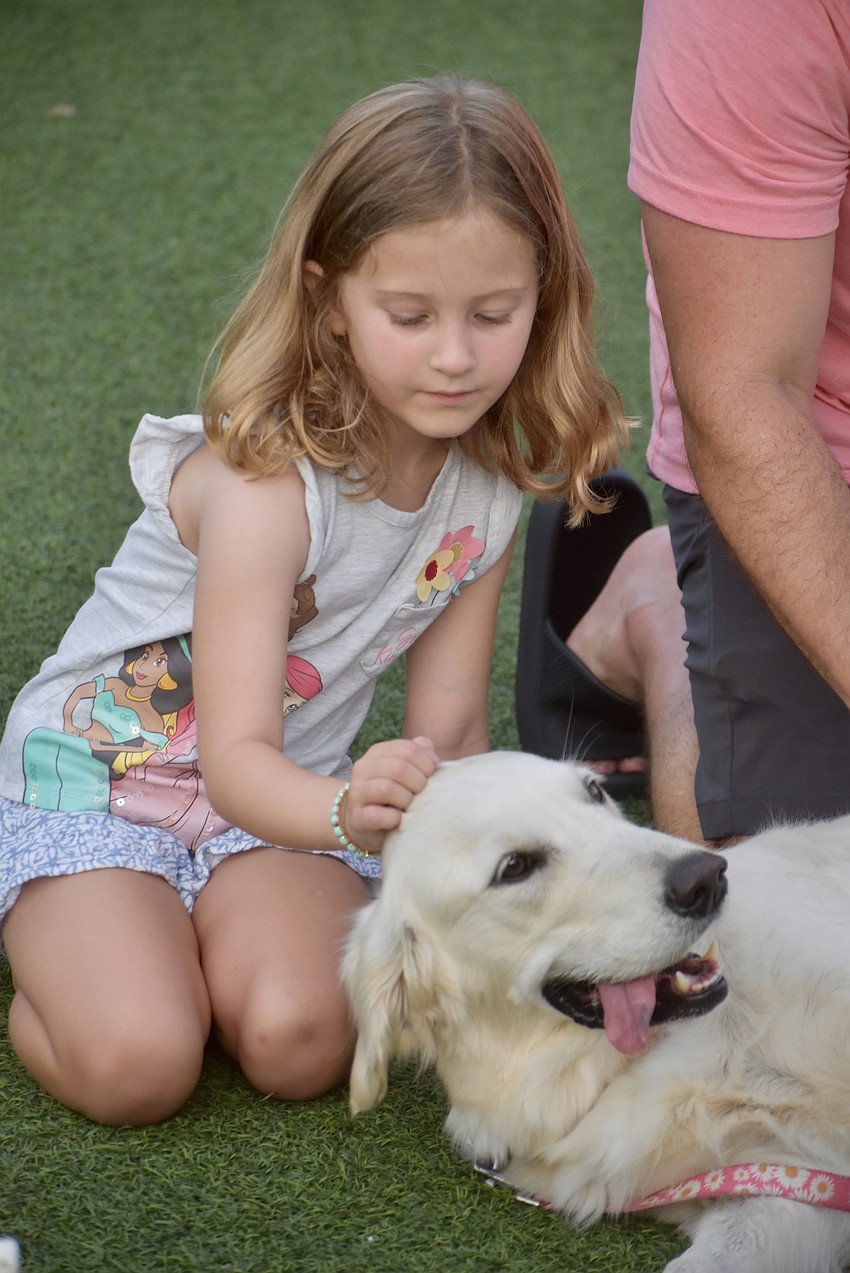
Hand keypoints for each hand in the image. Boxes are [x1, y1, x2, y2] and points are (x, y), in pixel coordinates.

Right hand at [343, 736, 439, 856]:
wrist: (367, 821)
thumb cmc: (395, 794)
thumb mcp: (408, 770)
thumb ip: (421, 755)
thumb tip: (433, 758)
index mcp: (377, 752)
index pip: (408, 749)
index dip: (426, 764)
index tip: (430, 777)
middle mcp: (363, 768)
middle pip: (399, 768)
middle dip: (418, 783)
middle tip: (422, 794)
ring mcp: (357, 792)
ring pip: (387, 789)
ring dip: (406, 800)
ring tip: (410, 807)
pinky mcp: (357, 816)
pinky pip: (378, 815)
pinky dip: (394, 819)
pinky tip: (399, 820)